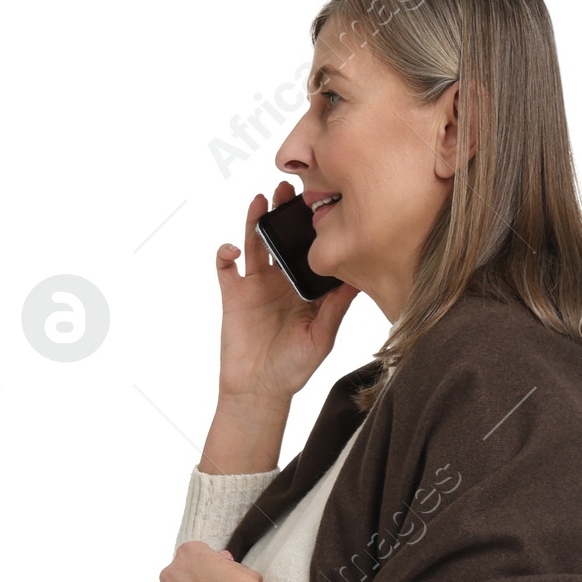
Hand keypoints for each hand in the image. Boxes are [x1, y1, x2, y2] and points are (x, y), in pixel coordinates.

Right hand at [216, 182, 359, 402]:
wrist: (259, 390)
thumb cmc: (293, 368)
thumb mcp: (323, 337)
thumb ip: (336, 307)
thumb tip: (357, 278)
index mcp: (304, 286)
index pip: (310, 247)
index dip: (313, 226)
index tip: (322, 203)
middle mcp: (281, 279)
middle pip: (282, 236)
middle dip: (284, 211)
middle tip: (289, 190)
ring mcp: (255, 284)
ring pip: (254, 242)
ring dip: (255, 219)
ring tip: (261, 200)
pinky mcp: (233, 294)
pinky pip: (225, 266)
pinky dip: (225, 252)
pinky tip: (233, 250)